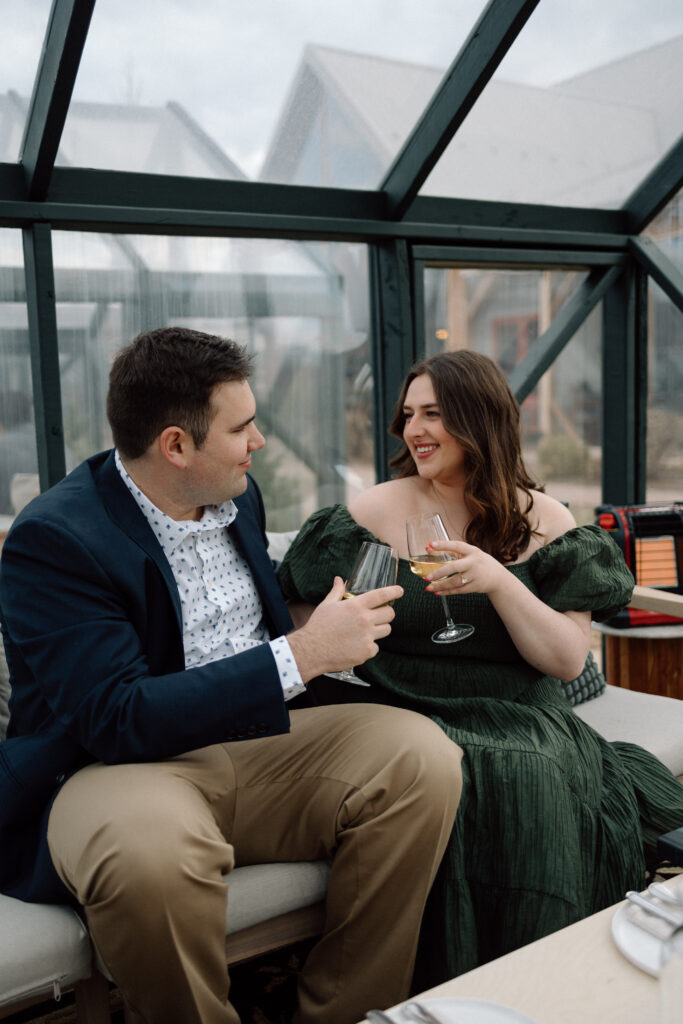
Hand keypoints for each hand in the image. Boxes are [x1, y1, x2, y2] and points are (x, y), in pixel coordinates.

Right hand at [287, 576, 402, 682]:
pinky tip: (356, 645)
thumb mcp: (327, 605)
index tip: (400, 591)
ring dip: (380, 629)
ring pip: (386, 630)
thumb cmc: (318, 626)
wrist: (311, 650)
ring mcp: (367, 637)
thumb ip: (337, 591)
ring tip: (366, 631)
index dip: (394, 591)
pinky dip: (369, 646)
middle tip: (379, 615)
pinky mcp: (367, 652)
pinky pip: (376, 647)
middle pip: (390, 613)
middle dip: (387, 613)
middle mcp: (364, 620)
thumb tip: (339, 579)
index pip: (382, 595)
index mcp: (356, 606)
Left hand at [423, 540, 507, 596]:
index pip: (457, 546)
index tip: (431, 544)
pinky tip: (437, 592)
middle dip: (439, 573)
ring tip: (428, 587)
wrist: (498, 578)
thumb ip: (451, 551)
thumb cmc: (479, 563)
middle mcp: (474, 562)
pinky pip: (458, 590)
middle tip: (427, 577)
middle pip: (454, 567)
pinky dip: (447, 592)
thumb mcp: (470, 554)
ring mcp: (475, 575)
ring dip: (440, 585)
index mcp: (472, 551)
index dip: (444, 545)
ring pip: (455, 581)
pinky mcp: (475, 586)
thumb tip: (428, 548)